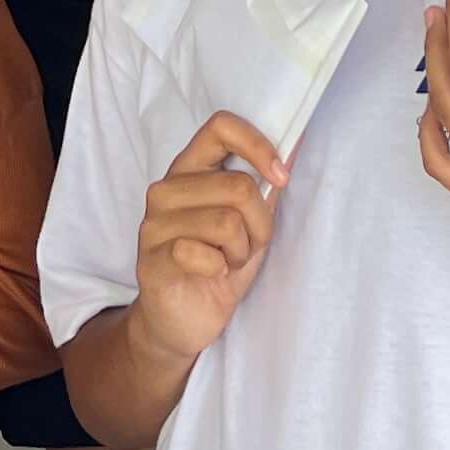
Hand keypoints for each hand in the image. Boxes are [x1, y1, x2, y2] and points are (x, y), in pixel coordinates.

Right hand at [132, 113, 286, 368]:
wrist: (183, 322)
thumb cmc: (218, 266)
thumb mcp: (251, 223)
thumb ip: (266, 184)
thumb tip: (299, 139)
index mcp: (190, 170)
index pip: (220, 127)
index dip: (258, 146)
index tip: (280, 177)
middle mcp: (166, 189)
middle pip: (238, 186)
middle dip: (260, 224)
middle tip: (248, 246)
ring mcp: (154, 223)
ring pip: (226, 221)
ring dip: (241, 250)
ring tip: (228, 261)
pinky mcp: (150, 258)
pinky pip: (201, 252)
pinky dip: (219, 268)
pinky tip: (211, 275)